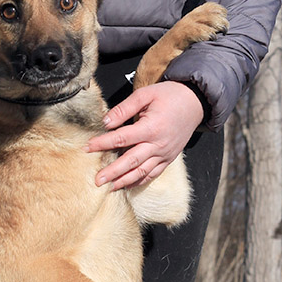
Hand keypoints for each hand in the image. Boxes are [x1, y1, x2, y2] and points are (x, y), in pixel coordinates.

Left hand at [84, 81, 203, 190]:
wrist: (195, 102)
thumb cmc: (169, 96)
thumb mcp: (146, 94)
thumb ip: (124, 108)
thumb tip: (106, 122)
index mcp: (151, 127)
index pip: (121, 138)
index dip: (102, 144)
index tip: (87, 148)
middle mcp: (158, 144)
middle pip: (131, 161)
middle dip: (112, 172)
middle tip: (96, 180)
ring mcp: (164, 154)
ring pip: (142, 172)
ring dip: (124, 181)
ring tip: (109, 188)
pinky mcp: (168, 159)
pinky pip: (153, 174)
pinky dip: (139, 181)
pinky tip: (127, 186)